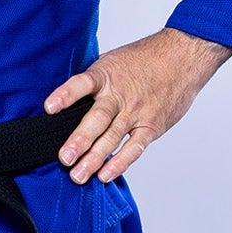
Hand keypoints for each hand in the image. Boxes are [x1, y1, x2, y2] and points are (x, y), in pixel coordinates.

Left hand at [44, 27, 231, 183]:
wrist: (182, 57)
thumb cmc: (144, 59)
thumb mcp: (113, 60)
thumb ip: (92, 79)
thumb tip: (65, 96)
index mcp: (105, 75)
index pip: (82, 84)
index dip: (65, 95)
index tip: (49, 108)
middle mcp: (119, 95)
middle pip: (97, 118)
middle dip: (80, 140)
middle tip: (64, 158)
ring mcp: (136, 112)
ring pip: (113, 138)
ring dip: (95, 158)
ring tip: (78, 175)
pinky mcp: (151, 125)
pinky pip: (134, 148)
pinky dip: (120, 162)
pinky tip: (105, 175)